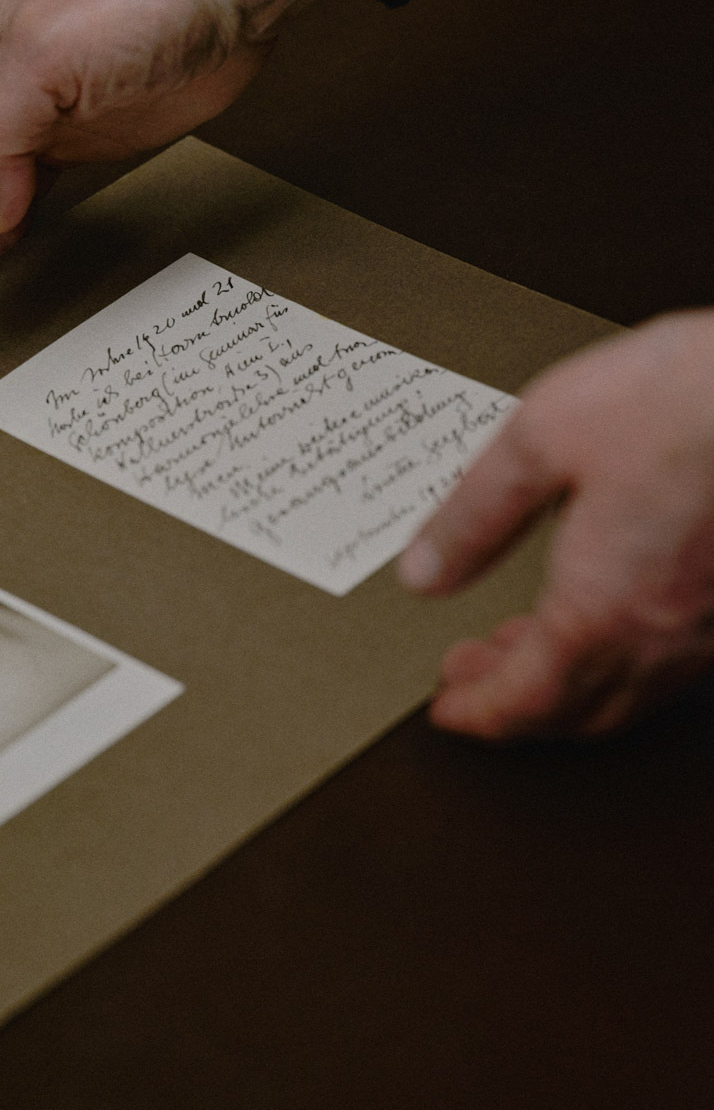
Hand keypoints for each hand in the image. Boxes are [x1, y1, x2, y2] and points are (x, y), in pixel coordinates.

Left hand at [397, 309, 713, 737]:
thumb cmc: (689, 396)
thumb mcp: (543, 437)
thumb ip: (474, 515)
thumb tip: (423, 570)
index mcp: (601, 607)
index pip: (524, 701)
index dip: (477, 712)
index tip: (447, 709)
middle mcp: (663, 633)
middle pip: (575, 712)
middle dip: (511, 707)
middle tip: (467, 677)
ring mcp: (709, 624)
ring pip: (627, 694)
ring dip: (564, 687)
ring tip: (520, 647)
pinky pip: (668, 662)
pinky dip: (616, 660)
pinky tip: (601, 619)